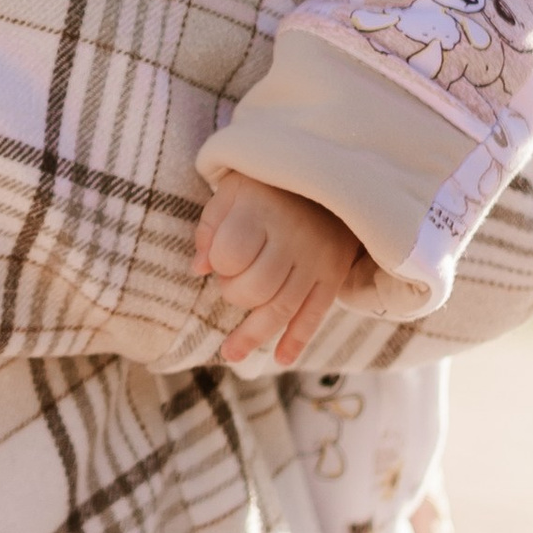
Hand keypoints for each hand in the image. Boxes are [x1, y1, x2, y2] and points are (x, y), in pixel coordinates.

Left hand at [193, 174, 360, 368]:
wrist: (328, 172)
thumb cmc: (267, 184)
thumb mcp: (232, 190)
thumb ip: (210, 226)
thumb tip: (198, 268)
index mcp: (262, 210)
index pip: (230, 255)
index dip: (218, 264)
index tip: (219, 259)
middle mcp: (293, 237)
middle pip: (256, 288)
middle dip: (234, 295)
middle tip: (231, 284)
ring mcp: (316, 258)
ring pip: (283, 308)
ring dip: (255, 335)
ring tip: (231, 354)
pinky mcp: (334, 273)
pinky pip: (316, 313)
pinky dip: (299, 339)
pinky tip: (283, 359)